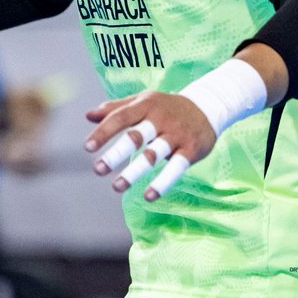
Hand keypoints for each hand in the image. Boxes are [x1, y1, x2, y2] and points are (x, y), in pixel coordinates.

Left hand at [85, 90, 215, 201]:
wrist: (209, 105)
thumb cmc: (167, 106)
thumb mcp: (143, 100)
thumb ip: (116, 108)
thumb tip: (87, 116)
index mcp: (145, 105)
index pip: (120, 118)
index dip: (103, 132)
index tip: (87, 148)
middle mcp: (160, 119)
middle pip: (136, 137)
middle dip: (116, 154)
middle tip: (98, 170)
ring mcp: (176, 134)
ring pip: (153, 154)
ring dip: (134, 171)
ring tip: (116, 187)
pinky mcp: (190, 149)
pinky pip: (176, 167)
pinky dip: (162, 182)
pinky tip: (149, 196)